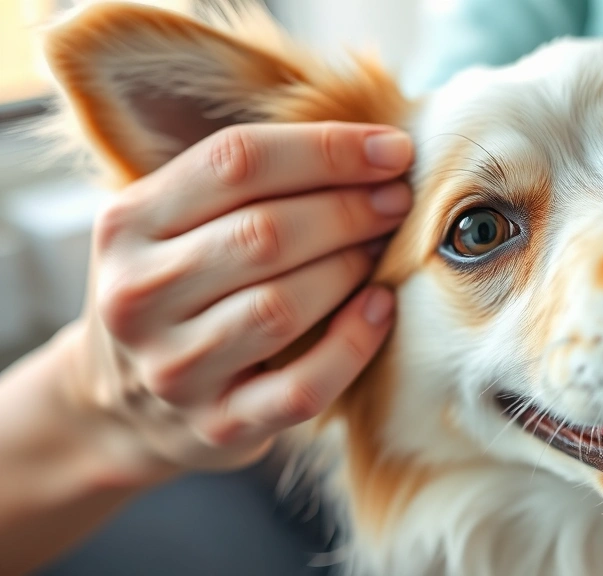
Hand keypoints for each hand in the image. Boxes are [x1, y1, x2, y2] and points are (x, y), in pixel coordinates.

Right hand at [65, 122, 412, 483]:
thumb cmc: (177, 291)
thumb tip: (371, 149)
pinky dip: (354, 343)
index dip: (327, 150)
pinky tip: (381, 308)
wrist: (122, 406)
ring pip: (282, 307)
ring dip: (349, 269)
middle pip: (265, 233)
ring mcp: (176, 367)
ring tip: (381, 251)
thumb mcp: (174, 224)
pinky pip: (305, 385)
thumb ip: (244, 185)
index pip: (236, 162)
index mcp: (129, 224)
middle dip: (349, 210)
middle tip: (396, 202)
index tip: (391, 150)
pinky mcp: (220, 424)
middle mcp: (139, 295)